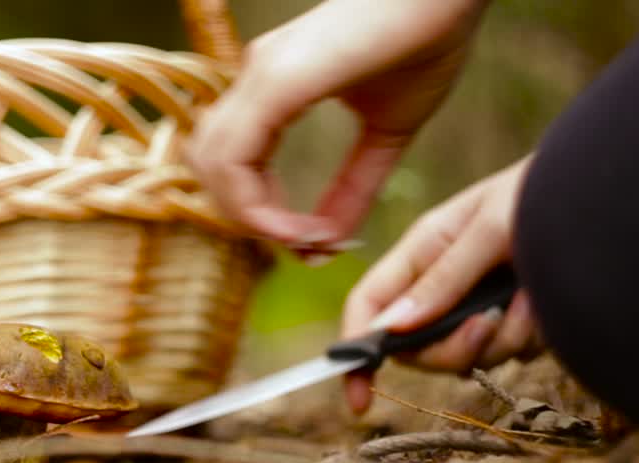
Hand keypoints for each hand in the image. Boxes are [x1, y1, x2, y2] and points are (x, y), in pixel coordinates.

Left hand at [186, 0, 490, 255]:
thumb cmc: (427, 41)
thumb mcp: (388, 134)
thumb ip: (354, 189)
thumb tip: (330, 243)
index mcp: (274, 87)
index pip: (233, 164)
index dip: (261, 214)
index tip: (311, 243)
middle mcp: (256, 78)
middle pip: (211, 169)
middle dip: (249, 221)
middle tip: (303, 246)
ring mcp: (261, 75)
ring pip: (212, 167)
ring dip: (250, 219)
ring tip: (303, 238)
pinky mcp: (276, 80)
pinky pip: (235, 159)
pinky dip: (256, 205)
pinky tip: (300, 226)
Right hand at [339, 155, 543, 413]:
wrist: (622, 194)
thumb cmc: (547, 192)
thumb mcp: (489, 228)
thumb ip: (442, 279)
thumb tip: (391, 328)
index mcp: (423, 250)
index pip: (369, 306)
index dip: (356, 351)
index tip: (358, 397)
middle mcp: (445, 282)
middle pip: (417, 347)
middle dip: (452, 347)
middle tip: (488, 324)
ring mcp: (481, 305)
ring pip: (468, 356)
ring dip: (505, 336)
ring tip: (534, 294)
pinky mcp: (518, 321)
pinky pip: (510, 353)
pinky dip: (533, 334)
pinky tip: (550, 299)